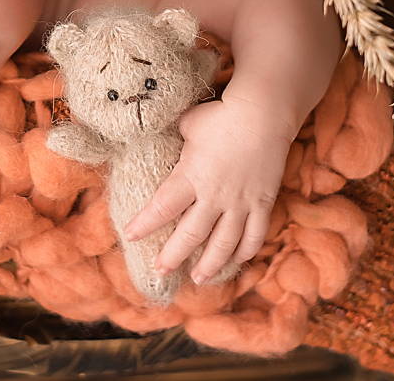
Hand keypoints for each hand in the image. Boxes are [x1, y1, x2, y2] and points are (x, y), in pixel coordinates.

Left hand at [123, 97, 295, 283]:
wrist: (263, 114)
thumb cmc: (220, 115)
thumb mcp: (188, 125)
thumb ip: (174, 140)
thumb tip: (157, 139)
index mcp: (190, 176)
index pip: (161, 208)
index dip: (144, 225)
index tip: (130, 236)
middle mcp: (214, 195)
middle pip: (190, 235)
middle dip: (173, 256)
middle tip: (161, 270)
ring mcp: (240, 202)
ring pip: (224, 243)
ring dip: (210, 264)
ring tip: (198, 279)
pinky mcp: (262, 202)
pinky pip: (255, 234)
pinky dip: (246, 250)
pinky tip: (237, 260)